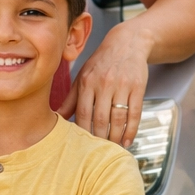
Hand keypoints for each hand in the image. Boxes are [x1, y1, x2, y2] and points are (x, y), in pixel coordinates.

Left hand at [59, 25, 152, 145]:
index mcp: (87, 81)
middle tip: (99, 151)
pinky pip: (135, 113)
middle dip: (100, 138)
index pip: (83, 112)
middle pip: (101, 118)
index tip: (82, 145)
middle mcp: (104, 83)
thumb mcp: (83, 75)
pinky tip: (127, 140)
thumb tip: (56, 118)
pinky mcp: (138, 87)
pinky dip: (131, 130)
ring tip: (113, 149)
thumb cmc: (102, 62)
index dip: (83, 131)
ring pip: (118, 118)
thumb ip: (71, 98)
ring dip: (115, 137)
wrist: (127, 42)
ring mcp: (122, 85)